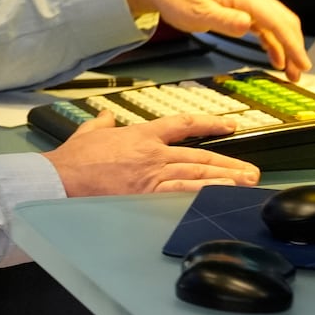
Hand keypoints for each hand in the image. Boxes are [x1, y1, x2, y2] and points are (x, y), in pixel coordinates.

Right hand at [41, 111, 261, 196]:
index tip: (227, 127)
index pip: (182, 125)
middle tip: (251, 171)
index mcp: (141, 135)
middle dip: (228, 163)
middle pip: (199, 156)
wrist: (62, 179)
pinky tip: (220, 198)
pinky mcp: (147, 196)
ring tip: (246, 184)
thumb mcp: (88, 133)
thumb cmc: (73, 160)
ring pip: (197, 175)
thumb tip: (106, 116)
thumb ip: (101, 123)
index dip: (207, 124)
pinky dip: (203, 195)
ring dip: (225, 180)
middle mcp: (153, 154)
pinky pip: (183, 195)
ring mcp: (152, 176)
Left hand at [122, 0, 311, 80]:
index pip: (277, 22)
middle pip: (284, 22)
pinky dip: (274, 43)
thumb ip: (224, 20)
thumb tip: (248, 25)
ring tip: (291, 71)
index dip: (293, 44)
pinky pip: (265, 27)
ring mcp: (247, 3)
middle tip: (300, 72)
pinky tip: (275, 58)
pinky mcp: (241, 10)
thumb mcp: (198, 11)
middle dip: (295, 48)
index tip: (303, 62)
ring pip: (277, 25)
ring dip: (287, 47)